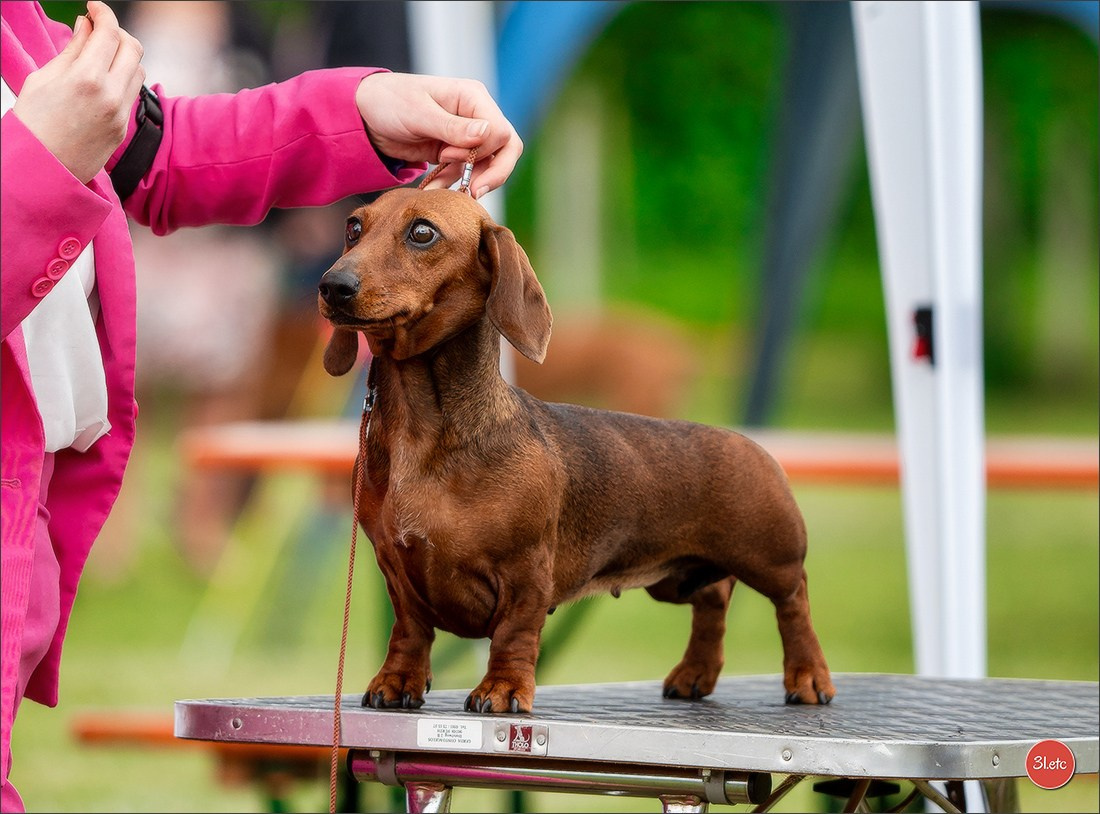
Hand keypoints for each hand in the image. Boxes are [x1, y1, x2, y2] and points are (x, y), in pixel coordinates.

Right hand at [12, 1, 144, 183]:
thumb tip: (87, 26)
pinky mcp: (124, 127)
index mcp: (87, 78)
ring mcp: (121, 113)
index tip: (94, 8)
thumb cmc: (33, 123)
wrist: (43, 170)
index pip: (109, 33)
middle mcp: (111, 95)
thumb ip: (72, 51)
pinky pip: (132, 92)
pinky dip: (123, 77)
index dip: (104, 13)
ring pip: (138, 70)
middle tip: (98, 29)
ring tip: (100, 54)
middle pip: (133, 48)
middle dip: (117, 32)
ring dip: (124, 55)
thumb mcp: (44, 79)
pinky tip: (104, 76)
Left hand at [355, 72, 522, 198]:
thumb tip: (488, 133)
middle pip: (505, 151)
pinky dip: (449, 185)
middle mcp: (475, 116)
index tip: (450, 156)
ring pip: (486, 167)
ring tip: (436, 193)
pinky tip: (430, 191)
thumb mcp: (419, 113)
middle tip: (473, 193)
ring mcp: (466, 135)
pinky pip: (463, 174)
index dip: (483, 151)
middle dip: (490, 174)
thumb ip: (453, 126)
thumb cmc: (390, 101)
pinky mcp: (453, 152)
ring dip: (464, 183)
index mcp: (473, 98)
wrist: (364, 114)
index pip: (501, 132)